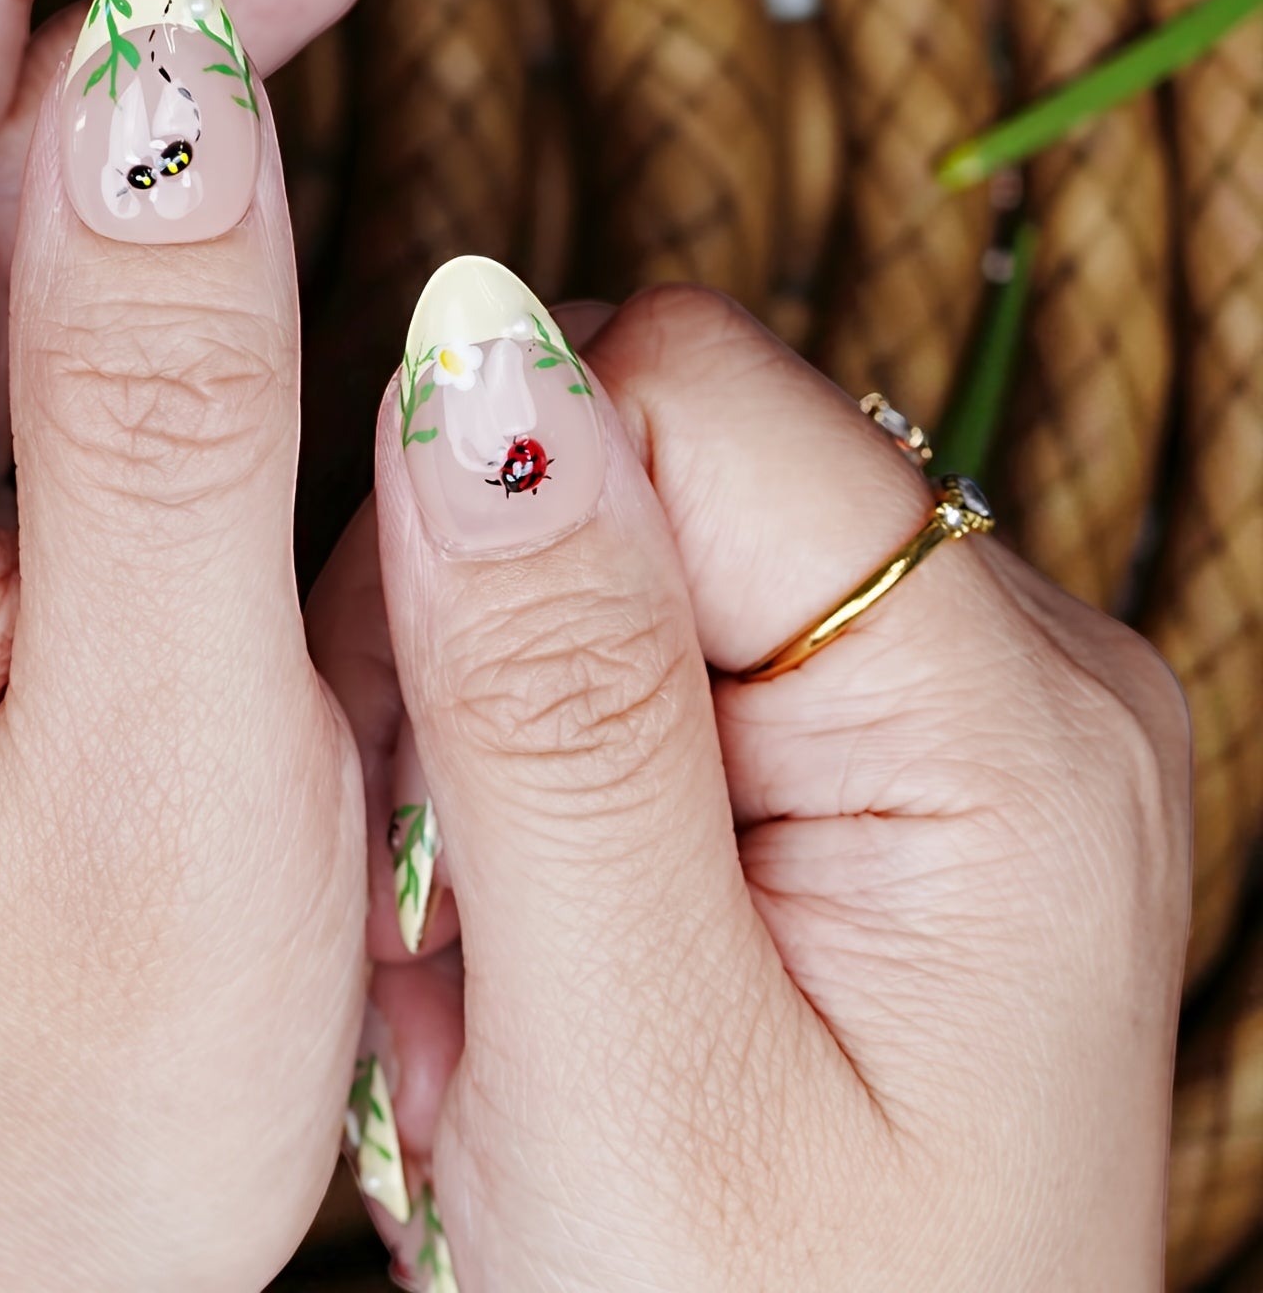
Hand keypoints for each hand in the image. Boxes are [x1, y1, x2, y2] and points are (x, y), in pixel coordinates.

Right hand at [311, 271, 1188, 1289]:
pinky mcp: (861, 764)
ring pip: (614, 542)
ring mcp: (938, 716)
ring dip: (481, 717)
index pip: (678, 391)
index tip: (410, 757)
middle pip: (647, 447)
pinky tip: (526, 924)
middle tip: (439, 888)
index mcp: (997, 719)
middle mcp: (1004, 671)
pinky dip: (528, 765)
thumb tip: (471, 356)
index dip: (485, 519)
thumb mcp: (627, 1059)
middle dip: (471, 633)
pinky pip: (637, 645)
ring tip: (483, 941)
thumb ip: (553, 694)